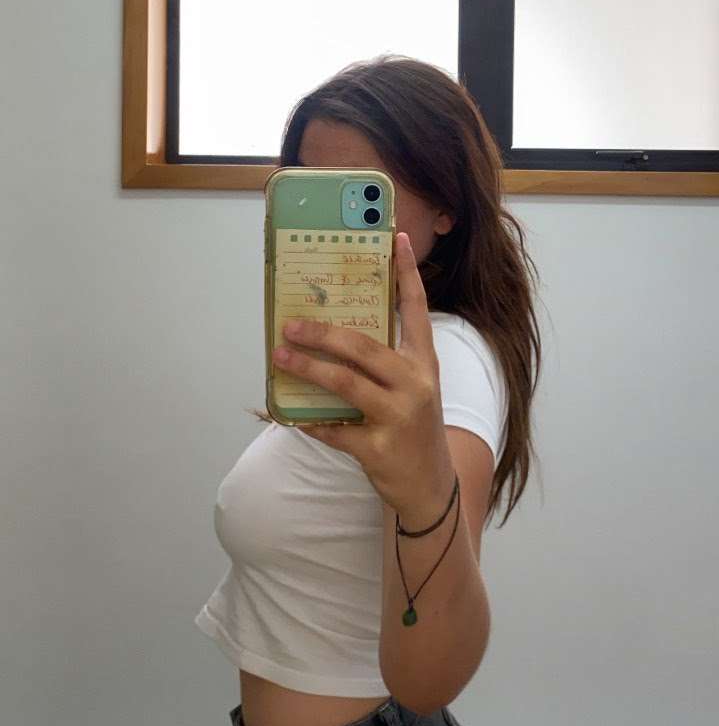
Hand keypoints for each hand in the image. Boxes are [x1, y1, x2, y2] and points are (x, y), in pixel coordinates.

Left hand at [272, 232, 455, 523]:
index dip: (407, 274)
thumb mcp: (411, 389)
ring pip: (345, 383)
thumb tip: (331, 331)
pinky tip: (293, 414)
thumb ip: (384, 361)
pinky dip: (311, 420)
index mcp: (423, 363)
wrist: (430, 487)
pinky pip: (334, 429)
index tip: (397, 239)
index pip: (416, 310)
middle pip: (364, 347)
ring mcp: (399, 417)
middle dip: (322, 332)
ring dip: (307, 367)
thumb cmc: (412, 427)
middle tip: (291, 323)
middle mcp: (416, 384)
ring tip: (280, 354)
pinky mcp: (380, 448)